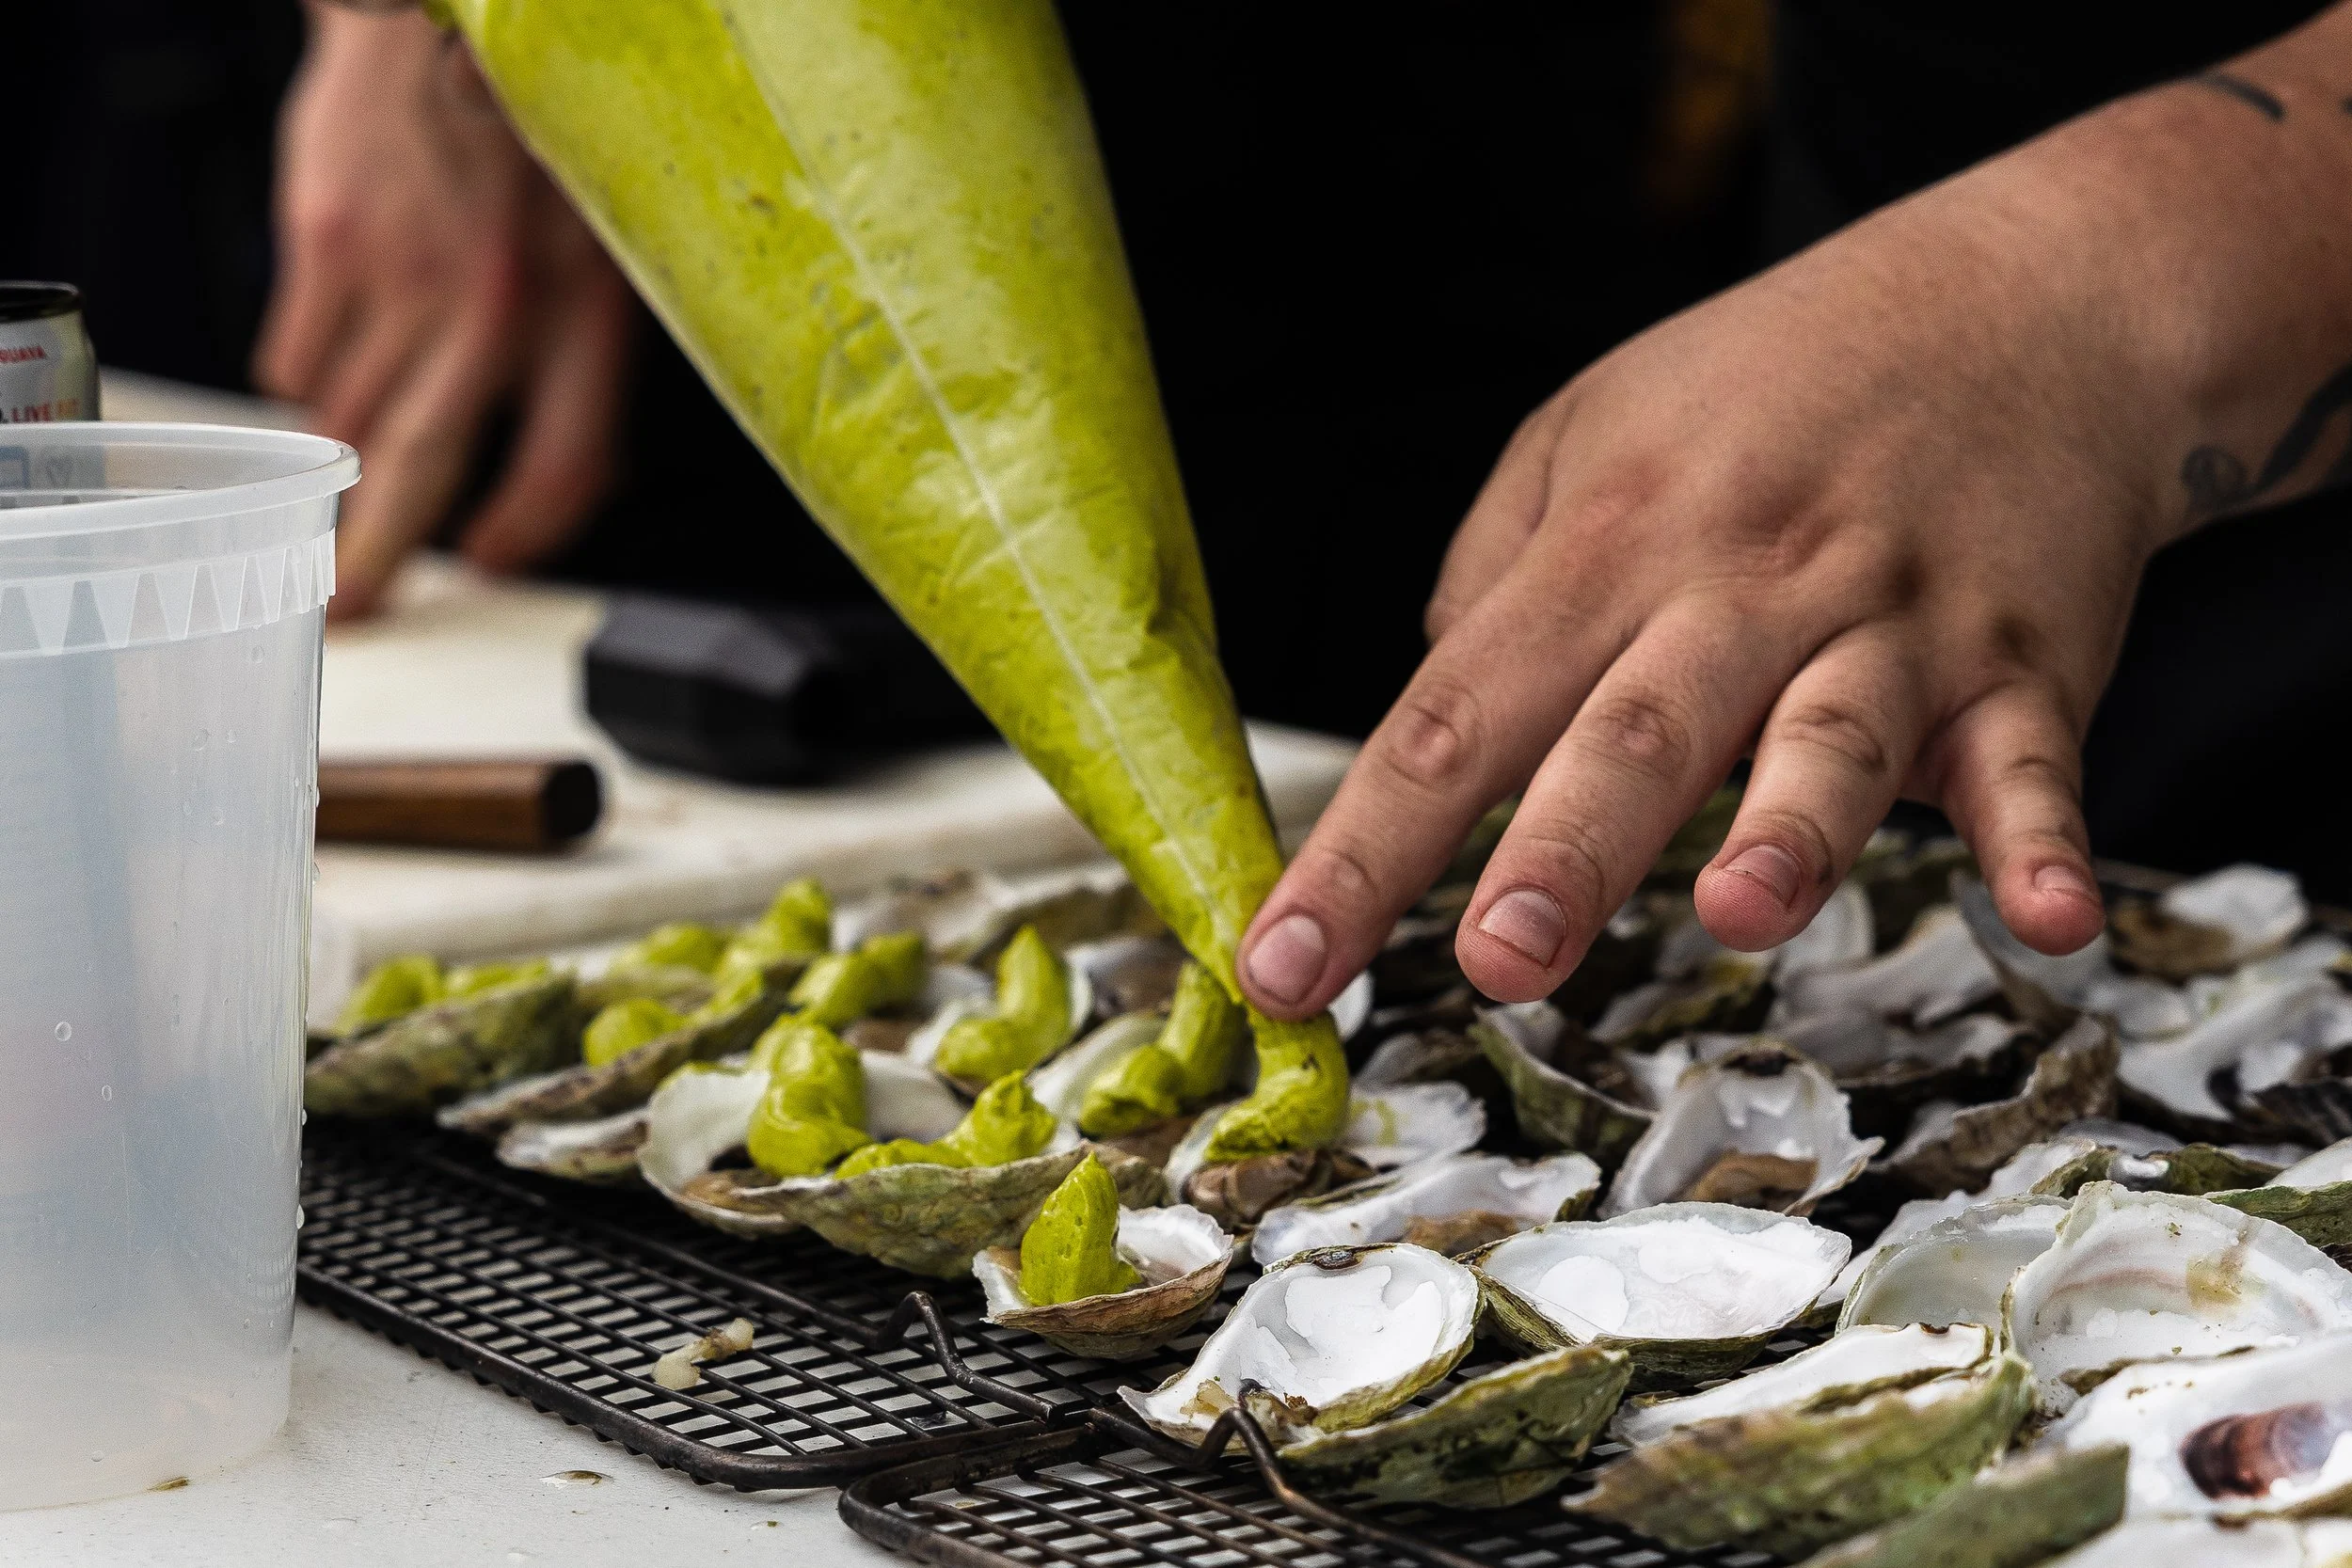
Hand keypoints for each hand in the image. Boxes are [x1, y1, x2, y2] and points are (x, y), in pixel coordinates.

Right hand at [255, 4, 634, 616]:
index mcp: (584, 310)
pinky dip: (306, 388)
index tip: (496, 558)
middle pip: (422, 470)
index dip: (531, 534)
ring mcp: (399, 278)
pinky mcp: (325, 245)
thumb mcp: (610, 247)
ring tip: (333, 501)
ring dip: (341, 472)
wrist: (448, 22)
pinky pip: (297, 360)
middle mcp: (492, 305)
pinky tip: (324, 384)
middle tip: (348, 610)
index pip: (567, 465)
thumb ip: (590, 355)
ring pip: (350, 420)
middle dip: (378, 559)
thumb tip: (562, 470)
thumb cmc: (538, 137)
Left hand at [1236, 27, 2351, 1016]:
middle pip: (1636, 732)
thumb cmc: (1771, 388)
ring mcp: (1888, 626)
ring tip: (1739, 912)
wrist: (2019, 296)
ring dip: (1789, 831)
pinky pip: (2034, 765)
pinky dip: (2044, 844)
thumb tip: (1428, 718)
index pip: (1455, 713)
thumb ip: (1493, 577)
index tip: (1281, 966)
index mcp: (1608, 540)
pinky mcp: (2022, 665)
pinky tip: (2049, 922)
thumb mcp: (1589, 431)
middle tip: (1495, 958)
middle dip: (1563, 851)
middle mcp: (1741, 584)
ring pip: (1831, 740)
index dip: (1362, 850)